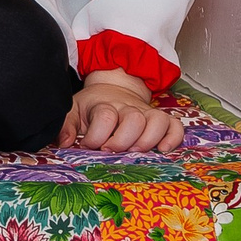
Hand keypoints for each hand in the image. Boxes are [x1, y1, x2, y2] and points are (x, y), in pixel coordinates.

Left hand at [58, 71, 184, 157]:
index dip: (96, 136)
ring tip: (135, 152)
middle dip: (122, 141)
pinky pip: (175, 126)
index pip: (105, 117)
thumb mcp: (74, 109)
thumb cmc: (94, 106)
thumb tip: (65, 142)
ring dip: (147, 140)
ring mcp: (147, 113)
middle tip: (111, 150)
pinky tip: (163, 149)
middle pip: (134, 120)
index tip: (89, 145)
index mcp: (106, 104)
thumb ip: (66, 124)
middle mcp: (129, 108)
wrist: (115, 88)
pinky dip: (173, 138)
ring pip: (157, 122)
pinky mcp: (161, 120)